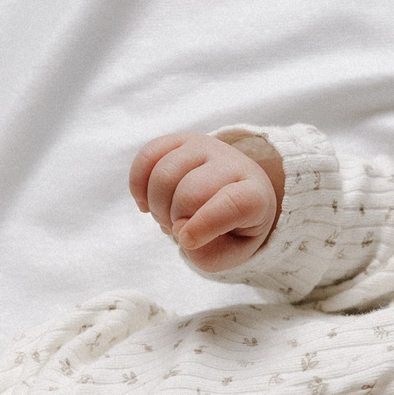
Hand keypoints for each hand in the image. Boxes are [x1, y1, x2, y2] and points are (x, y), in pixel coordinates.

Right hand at [129, 131, 284, 269]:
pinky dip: (138, 185)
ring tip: (169, 216)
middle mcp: (233, 163)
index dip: (206, 224)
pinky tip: (147, 203)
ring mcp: (205, 147)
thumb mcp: (228, 254)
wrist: (232, 195)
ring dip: (157, 206)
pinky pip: (148, 156)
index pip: (234, 204)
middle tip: (179, 231)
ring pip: (164, 175)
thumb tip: (180, 230)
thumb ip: (206, 254)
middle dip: (175, 220)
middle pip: (190, 193)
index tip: (186, 241)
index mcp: (254, 195)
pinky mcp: (179, 140)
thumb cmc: (232, 229)